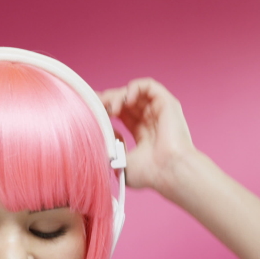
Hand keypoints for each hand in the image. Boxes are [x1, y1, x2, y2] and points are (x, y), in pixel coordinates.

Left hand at [98, 78, 197, 193]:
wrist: (170, 171)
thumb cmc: (150, 173)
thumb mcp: (121, 163)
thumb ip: (110, 148)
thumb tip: (102, 133)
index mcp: (142, 133)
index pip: (120, 113)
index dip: (104, 109)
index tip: (90, 112)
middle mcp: (151, 119)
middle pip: (124, 100)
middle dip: (107, 101)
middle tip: (96, 108)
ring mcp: (159, 110)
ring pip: (133, 92)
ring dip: (117, 96)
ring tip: (111, 109)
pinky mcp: (167, 102)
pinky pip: (148, 85)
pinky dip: (133, 88)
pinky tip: (126, 101)